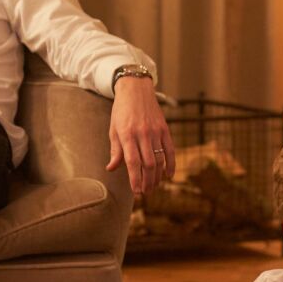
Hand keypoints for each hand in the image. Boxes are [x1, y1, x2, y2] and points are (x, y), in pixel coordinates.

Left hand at [106, 75, 174, 196]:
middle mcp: (142, 134)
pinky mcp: (165, 129)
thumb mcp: (114, 129)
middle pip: (148, 164)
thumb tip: (111, 169)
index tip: (136, 192)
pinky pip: (170, 150)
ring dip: (157, 176)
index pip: (132, 162)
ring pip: (159, 159)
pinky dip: (171, 164)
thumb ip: (115, 150)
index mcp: (127, 135)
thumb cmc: (121, 111)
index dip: (135, 179)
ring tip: (153, 186)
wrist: (136, 89)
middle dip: (147, 182)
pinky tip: (169, 175)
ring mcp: (155, 131)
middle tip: (145, 192)